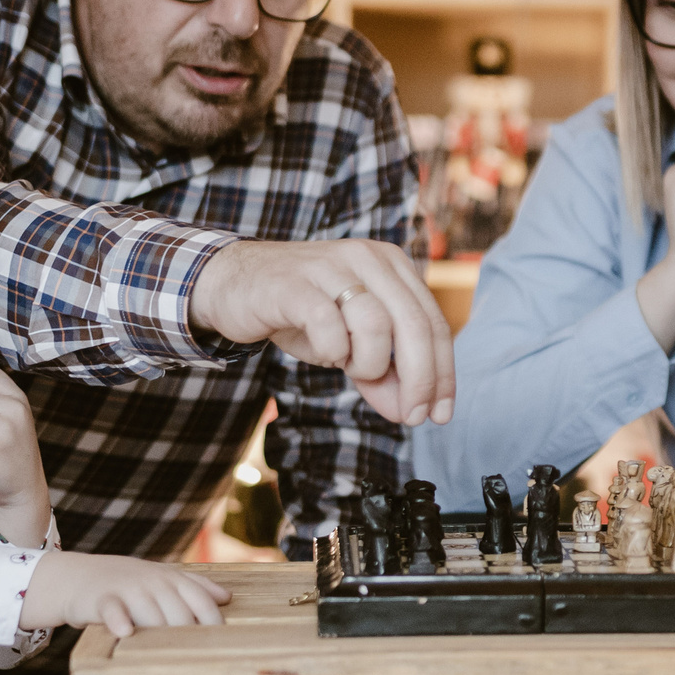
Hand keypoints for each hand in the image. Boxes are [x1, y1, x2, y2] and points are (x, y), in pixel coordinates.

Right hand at [19, 550, 229, 638]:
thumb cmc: (128, 583)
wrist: (78, 576)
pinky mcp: (102, 597)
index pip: (201, 600)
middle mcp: (153, 582)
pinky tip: (126, 632)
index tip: (221, 647)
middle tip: (195, 661)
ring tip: (166, 655)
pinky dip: (119, 619)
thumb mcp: (162, 578)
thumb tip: (226, 597)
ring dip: (159, 631)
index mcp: (172, 579)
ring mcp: (127, 588)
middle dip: (188, 636)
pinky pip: (114, 609)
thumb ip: (195, 586)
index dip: (213, 623)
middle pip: (179, 612)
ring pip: (151, 612)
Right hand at [190, 239, 454, 425]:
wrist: (232, 285)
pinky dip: (332, 351)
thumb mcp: (349, 345)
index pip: (433, 323)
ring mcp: (332, 266)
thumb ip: (382, 374)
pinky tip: (324, 352)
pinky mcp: (296, 283)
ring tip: (346, 365)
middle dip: (420, 380)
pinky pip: (330, 326)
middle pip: (415, 325)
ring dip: (368, 363)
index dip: (443, 374)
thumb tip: (408, 413)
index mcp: (392, 265)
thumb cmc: (299, 312)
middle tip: (411, 417)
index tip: (440, 414)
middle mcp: (367, 258)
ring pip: (377, 326)